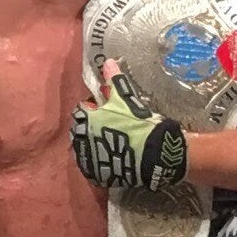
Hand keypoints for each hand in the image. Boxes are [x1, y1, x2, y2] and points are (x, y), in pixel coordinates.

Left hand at [69, 61, 191, 194]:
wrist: (155, 153)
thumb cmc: (139, 122)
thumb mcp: (126, 98)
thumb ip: (114, 79)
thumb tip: (107, 61)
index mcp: (85, 118)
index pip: (81, 111)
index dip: (94, 110)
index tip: (107, 113)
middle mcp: (81, 138)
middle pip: (81, 131)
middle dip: (92, 129)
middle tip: (111, 130)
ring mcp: (88, 158)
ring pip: (85, 150)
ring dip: (94, 146)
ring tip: (112, 146)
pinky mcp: (96, 175)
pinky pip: (92, 168)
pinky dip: (99, 164)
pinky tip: (111, 161)